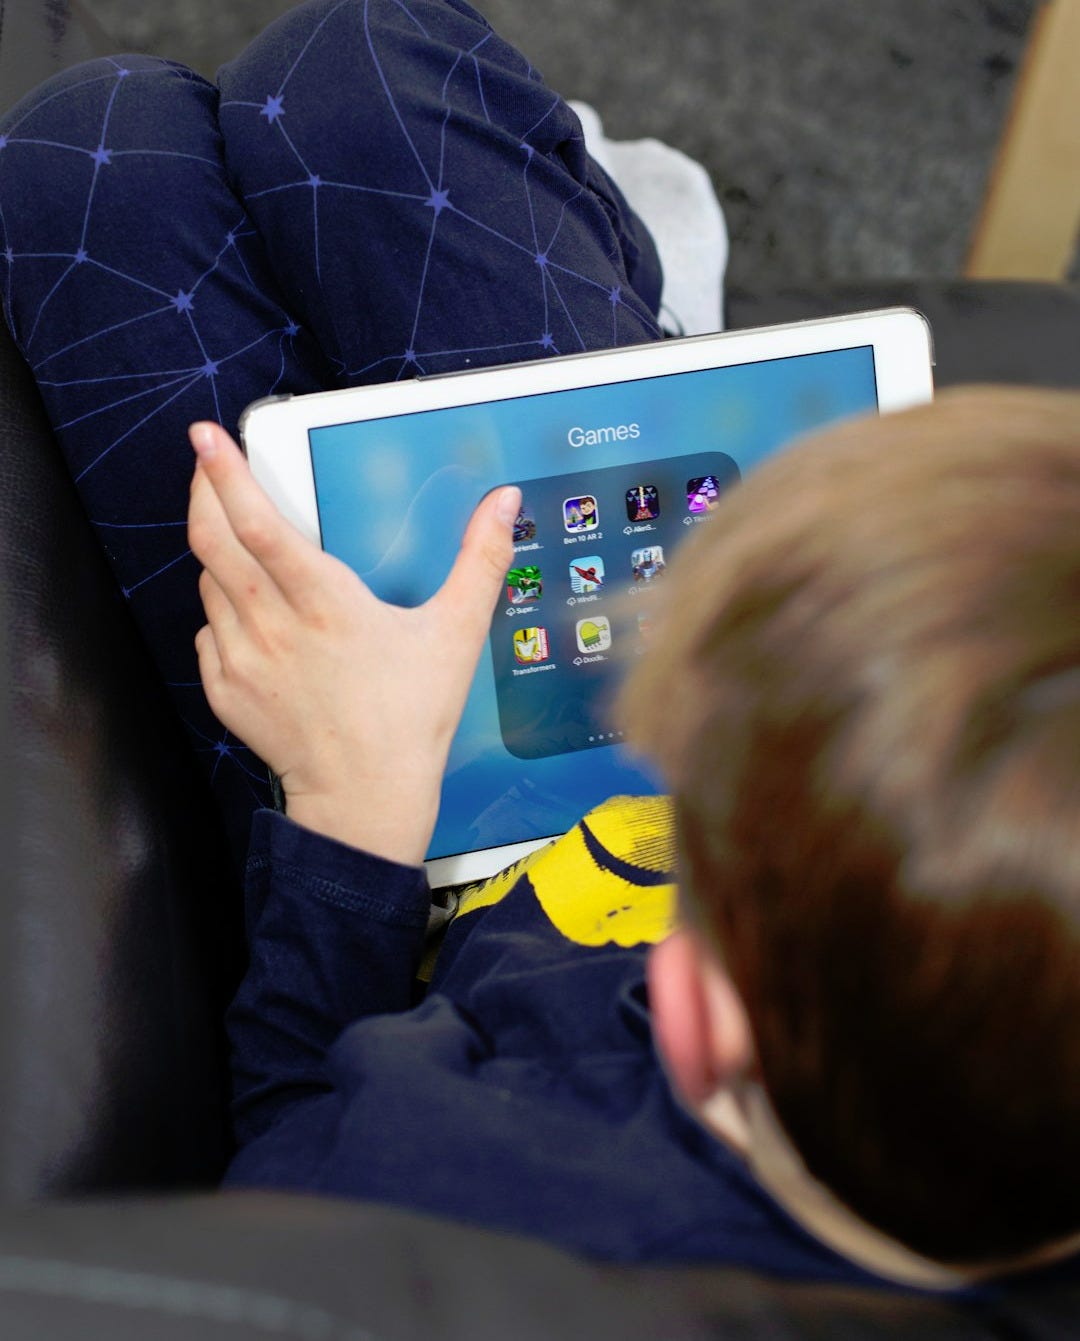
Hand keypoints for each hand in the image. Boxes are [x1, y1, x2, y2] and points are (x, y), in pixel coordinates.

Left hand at [187, 421, 519, 864]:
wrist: (365, 801)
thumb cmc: (411, 719)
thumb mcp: (456, 634)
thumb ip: (481, 560)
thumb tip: (503, 503)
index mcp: (324, 604)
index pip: (259, 523)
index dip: (227, 473)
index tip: (207, 436)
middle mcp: (271, 627)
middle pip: (213, 539)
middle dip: (203, 490)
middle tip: (206, 463)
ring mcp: (241, 660)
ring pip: (209, 583)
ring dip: (220, 553)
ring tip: (247, 545)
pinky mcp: (226, 690)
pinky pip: (209, 630)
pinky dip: (222, 610)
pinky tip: (254, 615)